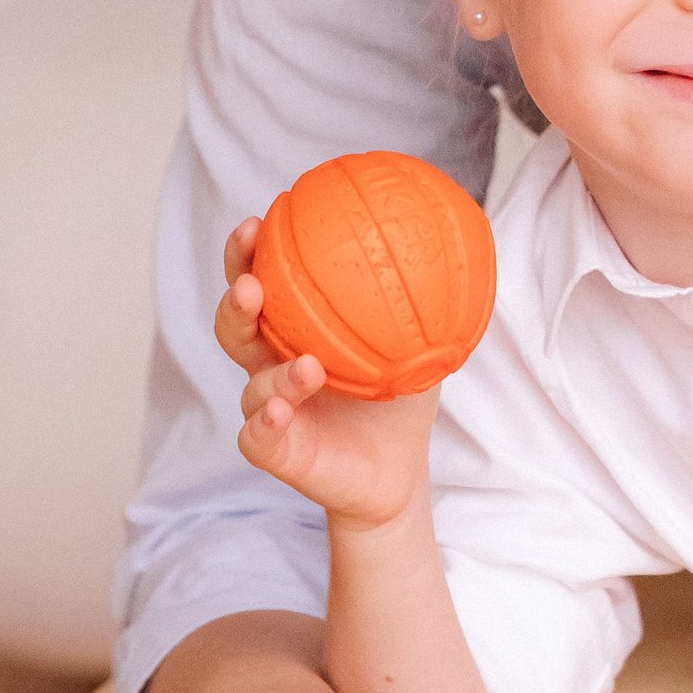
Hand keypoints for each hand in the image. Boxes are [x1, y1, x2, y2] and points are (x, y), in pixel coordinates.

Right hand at [221, 214, 437, 531]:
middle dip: (236, 298)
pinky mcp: (271, 447)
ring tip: (306, 365)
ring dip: (274, 373)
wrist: (397, 470)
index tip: (259, 221)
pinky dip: (269, 418)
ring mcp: (267, 405)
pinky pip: (258, 433)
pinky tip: (284, 409)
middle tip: (250, 283)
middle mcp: (271, 363)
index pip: (264, 282)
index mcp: (296, 330)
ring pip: (250, 383)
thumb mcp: (422, 345)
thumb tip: (456, 237)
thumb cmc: (400, 398)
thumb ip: (429, 300)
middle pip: (235, 324)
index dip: (250, 253)